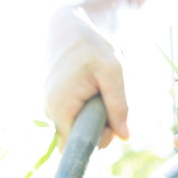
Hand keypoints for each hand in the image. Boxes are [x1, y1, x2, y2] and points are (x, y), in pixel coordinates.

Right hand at [44, 7, 128, 149]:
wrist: (71, 31)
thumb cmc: (92, 49)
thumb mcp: (113, 73)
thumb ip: (118, 105)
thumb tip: (125, 136)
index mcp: (61, 107)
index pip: (77, 146)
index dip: (98, 140)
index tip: (110, 123)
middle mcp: (52, 112)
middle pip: (82, 139)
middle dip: (102, 128)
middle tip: (111, 102)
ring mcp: (53, 109)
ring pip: (81, 129)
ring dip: (98, 118)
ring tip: (101, 92)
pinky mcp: (58, 106)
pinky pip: (78, 119)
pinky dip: (92, 111)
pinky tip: (95, 93)